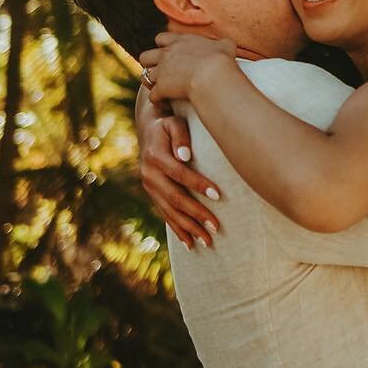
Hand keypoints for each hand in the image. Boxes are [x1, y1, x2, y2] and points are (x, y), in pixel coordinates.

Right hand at [137, 111, 221, 249]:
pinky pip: (165, 215)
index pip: (179, 173)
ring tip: (207, 242)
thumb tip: (185, 155)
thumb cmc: (169, 125)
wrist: (149, 131)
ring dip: (189, 228)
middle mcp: (149, 175)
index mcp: (155, 157)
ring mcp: (149, 187)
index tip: (218, 195)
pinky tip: (190, 244)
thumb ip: (181, 136)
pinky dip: (178, 230)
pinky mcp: (152, 195)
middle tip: (216, 228)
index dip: (198, 184)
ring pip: (170, 212)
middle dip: (196, 214)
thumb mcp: (174, 123)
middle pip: (175, 198)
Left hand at [138, 30, 236, 106]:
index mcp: (180, 42)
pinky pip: (153, 96)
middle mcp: (167, 55)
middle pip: (145, 56)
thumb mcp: (225, 46)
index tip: (169, 52)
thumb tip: (227, 45)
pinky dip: (157, 100)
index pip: (161, 38)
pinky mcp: (161, 88)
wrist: (211, 75)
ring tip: (159, 88)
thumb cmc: (220, 60)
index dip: (163, 46)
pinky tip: (165, 103)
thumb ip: (222, 43)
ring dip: (151, 83)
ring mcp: (162, 72)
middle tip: (160, 71)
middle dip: (149, 63)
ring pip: (144, 76)